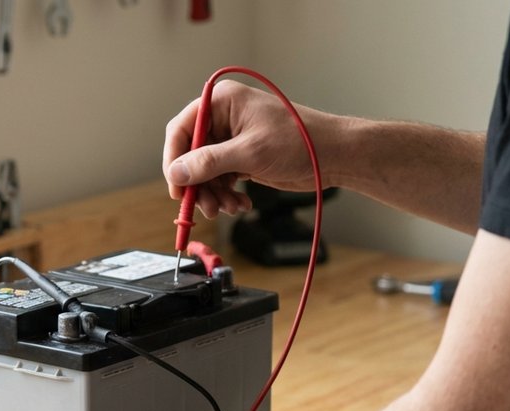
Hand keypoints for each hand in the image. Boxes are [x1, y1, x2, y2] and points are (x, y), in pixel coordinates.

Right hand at [163, 79, 339, 217]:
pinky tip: (240, 204)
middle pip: (191, 155)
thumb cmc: (300, 141)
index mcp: (221, 103)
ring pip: (204, 172)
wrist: (334, 155)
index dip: (174, 160)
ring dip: (213, 194)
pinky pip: (220, 180)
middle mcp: (223, 119)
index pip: (182, 129)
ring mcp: (232, 140)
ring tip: (228, 208)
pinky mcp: (241, 158)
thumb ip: (209, 163)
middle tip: (206, 207)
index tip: (177, 187)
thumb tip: (177, 174)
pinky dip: (226, 195)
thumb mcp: (250, 153)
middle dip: (198, 184)